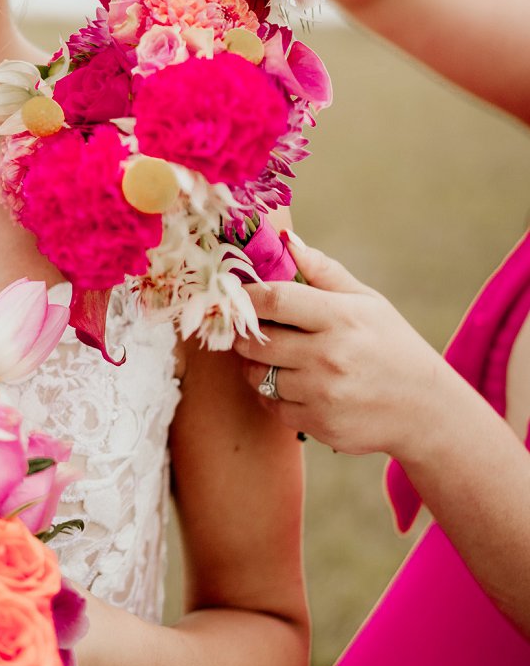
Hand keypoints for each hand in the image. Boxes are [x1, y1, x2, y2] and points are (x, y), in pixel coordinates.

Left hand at [233, 237, 450, 457]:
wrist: (426, 409)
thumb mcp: (369, 303)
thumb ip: (326, 273)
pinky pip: (273, 406)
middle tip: (245, 329)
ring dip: (255, 366)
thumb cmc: (393, 347)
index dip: (247, 296)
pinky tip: (292, 386)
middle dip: (244, 334)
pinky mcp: (318, 424)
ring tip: (271, 358)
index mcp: (342, 317)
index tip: (238, 296)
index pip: (275, 299)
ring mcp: (323, 393)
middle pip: (258, 340)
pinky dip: (274, 396)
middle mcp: (329, 355)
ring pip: (259, 376)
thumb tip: (289, 242)